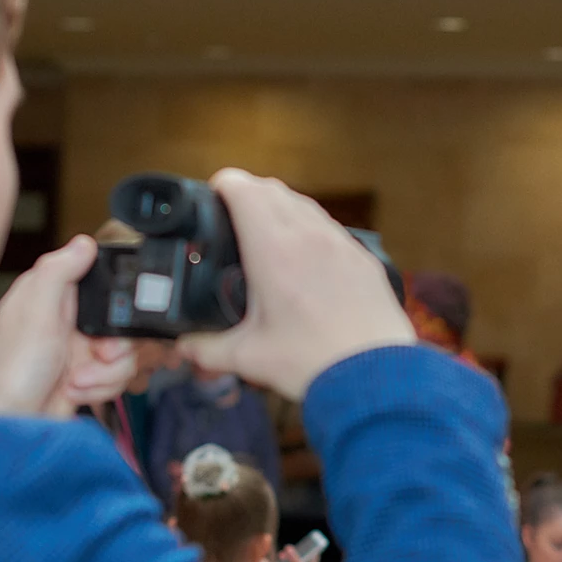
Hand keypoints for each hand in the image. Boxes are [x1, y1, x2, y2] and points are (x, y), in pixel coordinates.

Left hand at [0, 237, 136, 416]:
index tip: (107, 322)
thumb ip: (59, 273)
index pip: (103, 284)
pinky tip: (76, 390)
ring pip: (126, 354)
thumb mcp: (36, 312)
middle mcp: (69, 321)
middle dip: (115, 348)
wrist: (11, 420)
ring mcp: (80, 350)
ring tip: (76, 380)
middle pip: (123, 324)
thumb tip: (84, 243)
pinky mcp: (89, 376)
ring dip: (105, 374)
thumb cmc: (12, 370)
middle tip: (96, 355)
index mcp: (53, 296)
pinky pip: (119, 377)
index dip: (116, 304)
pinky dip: (102, 388)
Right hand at [177, 170, 415, 400]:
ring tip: (266, 233)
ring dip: (282, 208)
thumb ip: (208, 349)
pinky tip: (306, 258)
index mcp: (274, 249)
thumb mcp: (249, 357)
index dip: (222, 186)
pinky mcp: (364, 259)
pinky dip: (312, 230)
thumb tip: (185, 348)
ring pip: (306, 205)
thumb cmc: (314, 362)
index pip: (243, 189)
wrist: (376, 376)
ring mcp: (341, 244)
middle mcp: (309, 236)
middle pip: (273, 189)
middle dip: (248, 194)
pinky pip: (332, 228)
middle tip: (232, 215)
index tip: (212, 197)